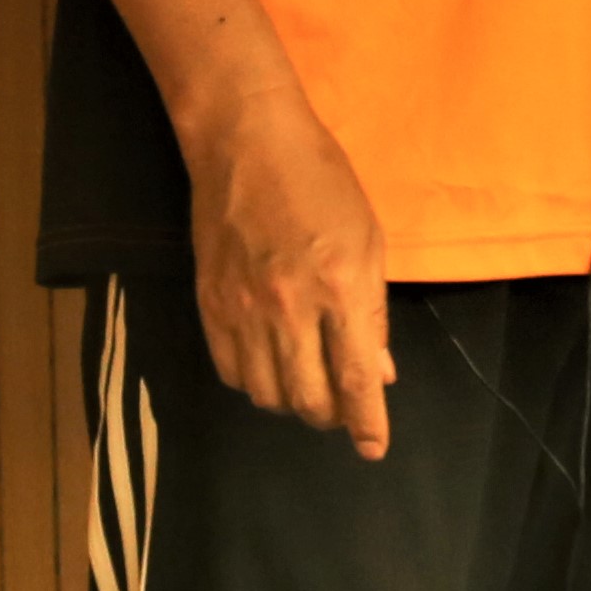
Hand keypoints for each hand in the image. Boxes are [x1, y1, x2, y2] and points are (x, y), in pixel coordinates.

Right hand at [185, 82, 394, 458]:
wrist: (246, 142)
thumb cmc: (321, 181)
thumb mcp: (368, 239)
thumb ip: (373, 312)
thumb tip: (380, 373)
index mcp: (341, 288)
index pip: (355, 379)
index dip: (367, 423)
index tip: (374, 447)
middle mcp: (290, 308)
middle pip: (308, 400)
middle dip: (332, 417)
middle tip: (343, 410)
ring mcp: (244, 310)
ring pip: (266, 394)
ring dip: (292, 403)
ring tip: (307, 386)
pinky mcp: (210, 305)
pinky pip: (230, 372)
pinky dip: (254, 382)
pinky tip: (269, 367)